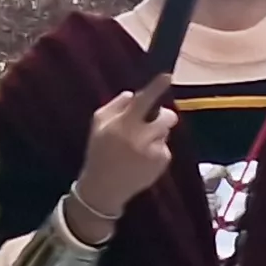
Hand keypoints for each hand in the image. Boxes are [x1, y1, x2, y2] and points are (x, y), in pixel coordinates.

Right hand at [73, 81, 176, 221]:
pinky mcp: (162, 163)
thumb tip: (133, 94)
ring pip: (165, 132)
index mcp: (122, 125)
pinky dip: (156, 150)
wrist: (104, 188)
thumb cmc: (99, 152)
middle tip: (151, 122)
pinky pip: (165, 148)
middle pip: (167, 116)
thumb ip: (115, 106)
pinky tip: (141, 160)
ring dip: (156, 135)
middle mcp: (140, 138)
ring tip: (137, 148)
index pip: (142, 102)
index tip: (167, 77)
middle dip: (163, 116)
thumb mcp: (98, 125)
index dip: (155, 88)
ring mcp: (154, 151)